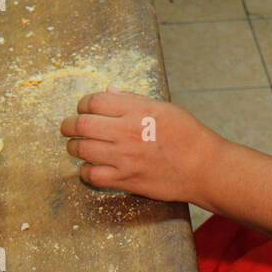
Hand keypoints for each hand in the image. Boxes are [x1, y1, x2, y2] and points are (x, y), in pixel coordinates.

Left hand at [59, 88, 221, 203]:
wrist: (204, 168)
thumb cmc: (188, 135)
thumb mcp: (163, 107)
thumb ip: (132, 99)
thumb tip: (109, 91)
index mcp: (137, 111)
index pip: (95, 102)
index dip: (83, 104)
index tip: (82, 108)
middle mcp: (127, 133)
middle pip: (82, 125)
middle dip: (68, 125)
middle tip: (67, 127)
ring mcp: (125, 158)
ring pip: (82, 150)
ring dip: (73, 147)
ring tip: (75, 146)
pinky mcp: (126, 180)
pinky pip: (93, 176)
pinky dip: (85, 171)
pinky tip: (89, 167)